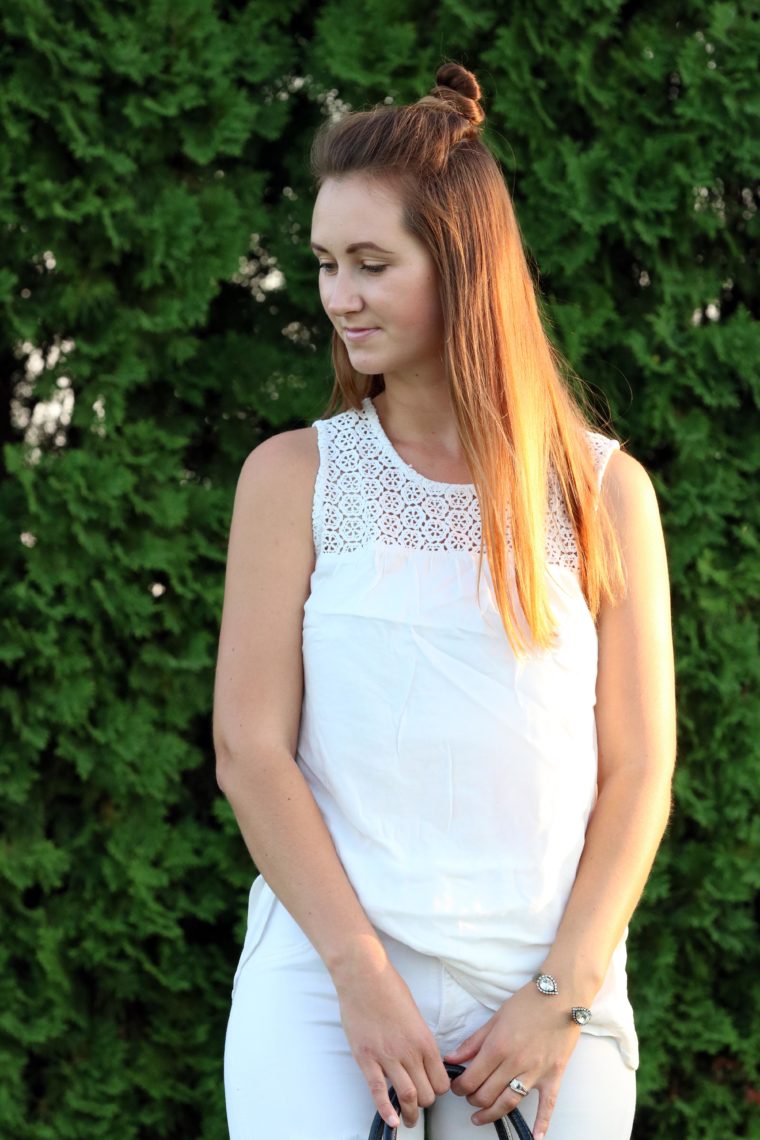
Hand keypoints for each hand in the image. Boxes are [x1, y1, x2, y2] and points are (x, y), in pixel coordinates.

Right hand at [332, 942, 450, 1128]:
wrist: (364, 976)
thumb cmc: (389, 988)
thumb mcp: (415, 1014)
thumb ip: (420, 1039)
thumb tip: (422, 1059)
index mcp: (424, 1040)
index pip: (441, 1080)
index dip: (439, 1090)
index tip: (433, 1090)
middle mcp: (409, 1052)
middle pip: (426, 1093)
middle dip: (425, 1103)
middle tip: (420, 1104)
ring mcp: (386, 1056)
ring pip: (406, 1096)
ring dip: (409, 1114)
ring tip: (408, 1120)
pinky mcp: (366, 1058)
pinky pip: (377, 1091)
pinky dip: (385, 1110)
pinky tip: (391, 1120)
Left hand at [444, 981, 581, 1138]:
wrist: (561, 995)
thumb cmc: (527, 1003)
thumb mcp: (495, 1018)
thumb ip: (473, 1041)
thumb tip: (451, 1058)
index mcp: (498, 1047)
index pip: (472, 1078)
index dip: (460, 1087)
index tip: (456, 1087)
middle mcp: (515, 1063)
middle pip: (487, 1093)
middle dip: (473, 1099)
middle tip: (469, 1097)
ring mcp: (536, 1072)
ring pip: (509, 1102)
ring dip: (492, 1114)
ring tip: (480, 1118)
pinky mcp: (554, 1076)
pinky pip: (547, 1105)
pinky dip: (541, 1124)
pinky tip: (535, 1139)